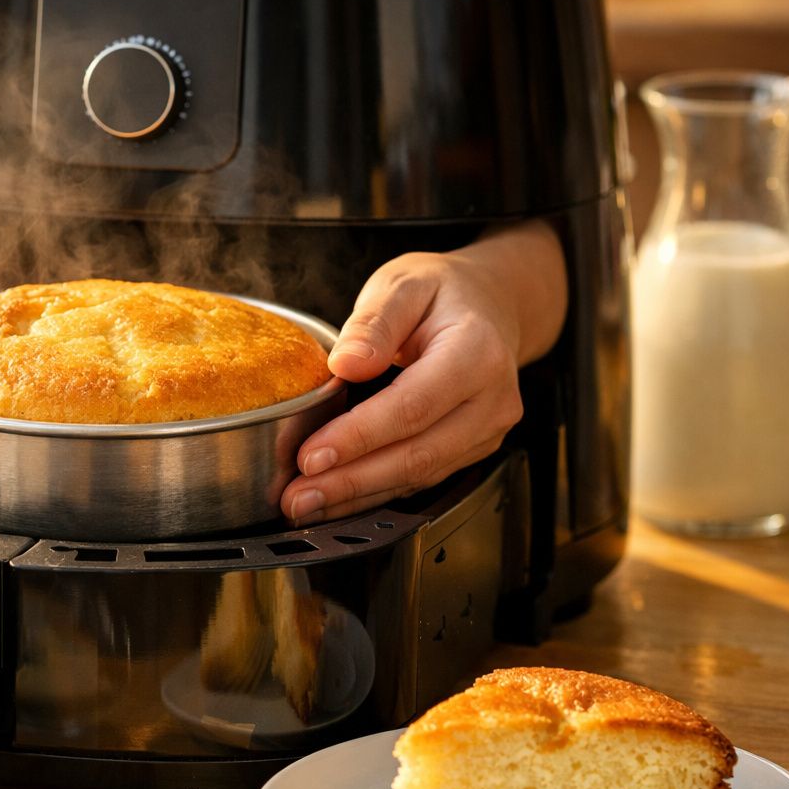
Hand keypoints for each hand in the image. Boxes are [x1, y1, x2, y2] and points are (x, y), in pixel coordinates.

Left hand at [280, 220, 566, 525]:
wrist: (491, 307)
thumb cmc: (443, 294)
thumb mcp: (403, 284)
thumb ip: (373, 323)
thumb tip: (346, 364)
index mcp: (477, 353)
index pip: (412, 406)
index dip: (359, 436)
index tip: (310, 456)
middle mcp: (491, 400)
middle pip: (417, 454)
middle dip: (351, 481)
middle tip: (296, 496)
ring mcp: (487, 431)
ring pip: (419, 475)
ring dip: (358, 495)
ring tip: (304, 503)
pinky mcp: (473, 449)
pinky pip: (421, 478)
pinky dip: (375, 492)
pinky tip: (336, 499)